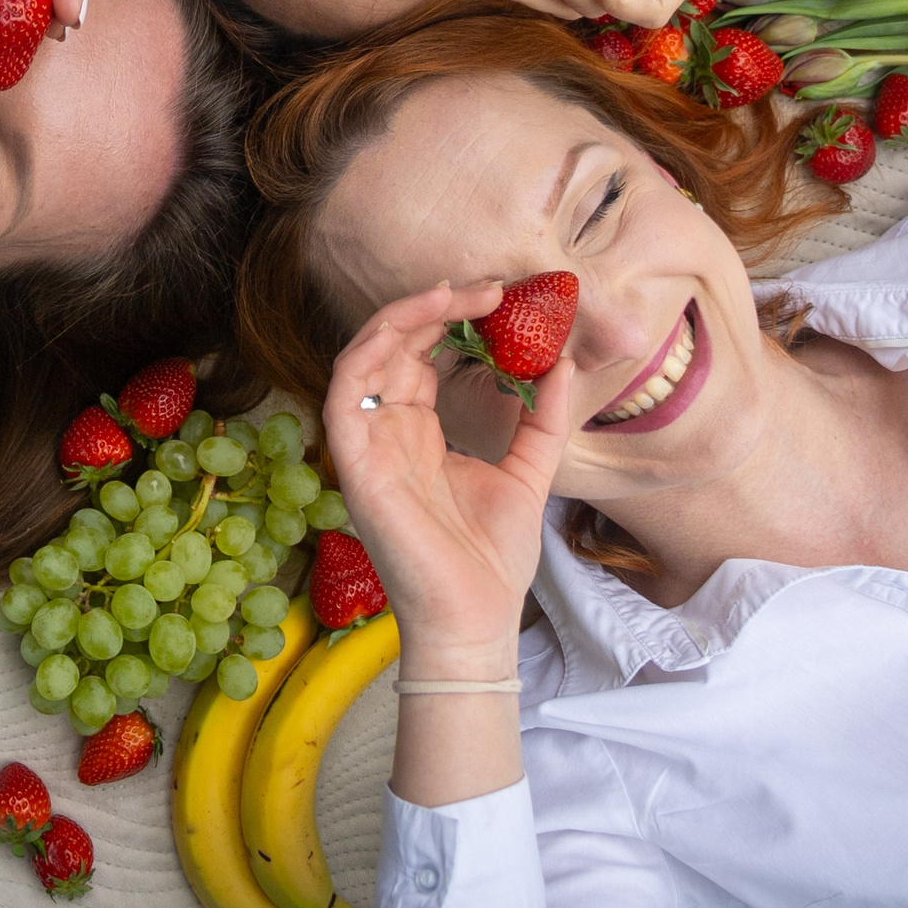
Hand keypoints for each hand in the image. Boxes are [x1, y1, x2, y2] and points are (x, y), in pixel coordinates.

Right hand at [322, 283, 573, 673]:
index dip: (451, 320)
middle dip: (435, 307)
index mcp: (419, 434)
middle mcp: (387, 432)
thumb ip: (542, 418)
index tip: (501, 298)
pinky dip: (367, 351)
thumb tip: (565, 362)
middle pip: (393, 347)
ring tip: (457, 295)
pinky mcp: (353, 464)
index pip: (421, 356)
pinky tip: (408, 327)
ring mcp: (366, 447)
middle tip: (489, 289)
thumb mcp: (529, 472)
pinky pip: (343, 393)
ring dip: (404, 316)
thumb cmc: (492, 559)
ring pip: (364, 356)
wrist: (476, 618)